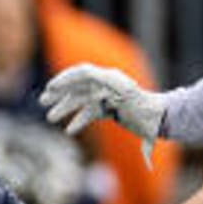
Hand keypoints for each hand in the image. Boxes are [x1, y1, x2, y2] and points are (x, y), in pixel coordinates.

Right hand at [40, 64, 165, 159]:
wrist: (160, 119)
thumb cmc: (144, 105)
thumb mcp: (124, 92)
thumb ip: (106, 81)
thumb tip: (85, 74)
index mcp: (109, 78)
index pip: (82, 73)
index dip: (64, 79)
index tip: (50, 88)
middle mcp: (107, 85)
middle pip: (78, 86)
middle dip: (59, 94)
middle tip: (42, 102)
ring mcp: (107, 97)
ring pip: (80, 100)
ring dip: (64, 108)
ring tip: (50, 118)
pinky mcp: (110, 109)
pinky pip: (89, 113)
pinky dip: (78, 120)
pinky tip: (69, 130)